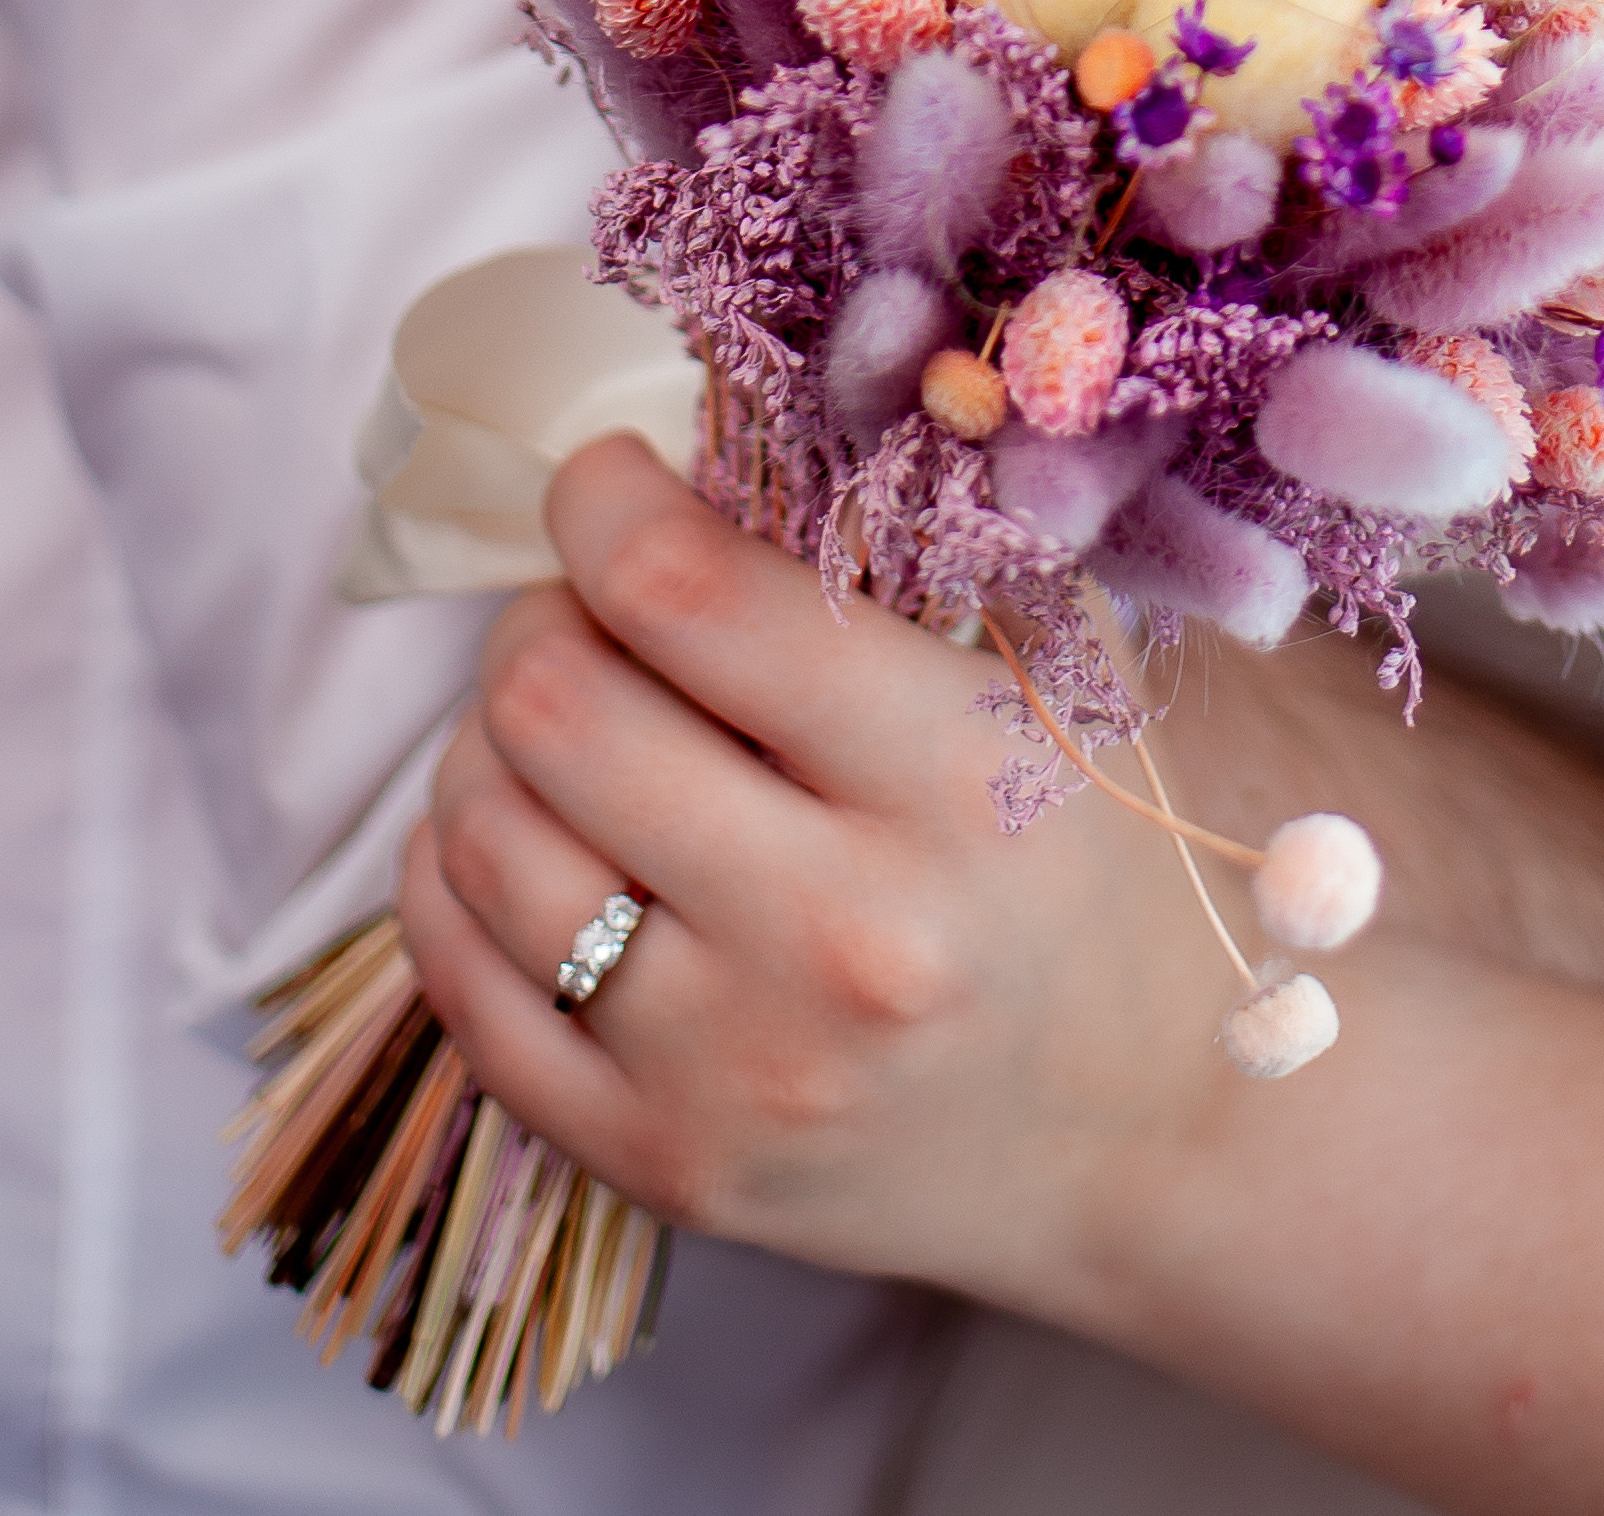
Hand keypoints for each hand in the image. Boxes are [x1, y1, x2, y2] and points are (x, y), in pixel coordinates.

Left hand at [398, 433, 1224, 1306]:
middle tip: (594, 615)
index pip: (688, 596)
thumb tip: (714, 436)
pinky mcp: (660, 1167)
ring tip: (567, 728)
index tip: (606, 481)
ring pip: (483, 839)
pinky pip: (462, 989)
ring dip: (493, 746)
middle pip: (555, 709)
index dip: (603, 502)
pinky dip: (456, 879)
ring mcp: (734, 1073)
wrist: (1148, 1133)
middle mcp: (837, 938)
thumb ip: (906, 552)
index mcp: (952, 783)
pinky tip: (528, 833)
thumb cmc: (1086, 866)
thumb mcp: (1049, 681)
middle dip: (545, 621)